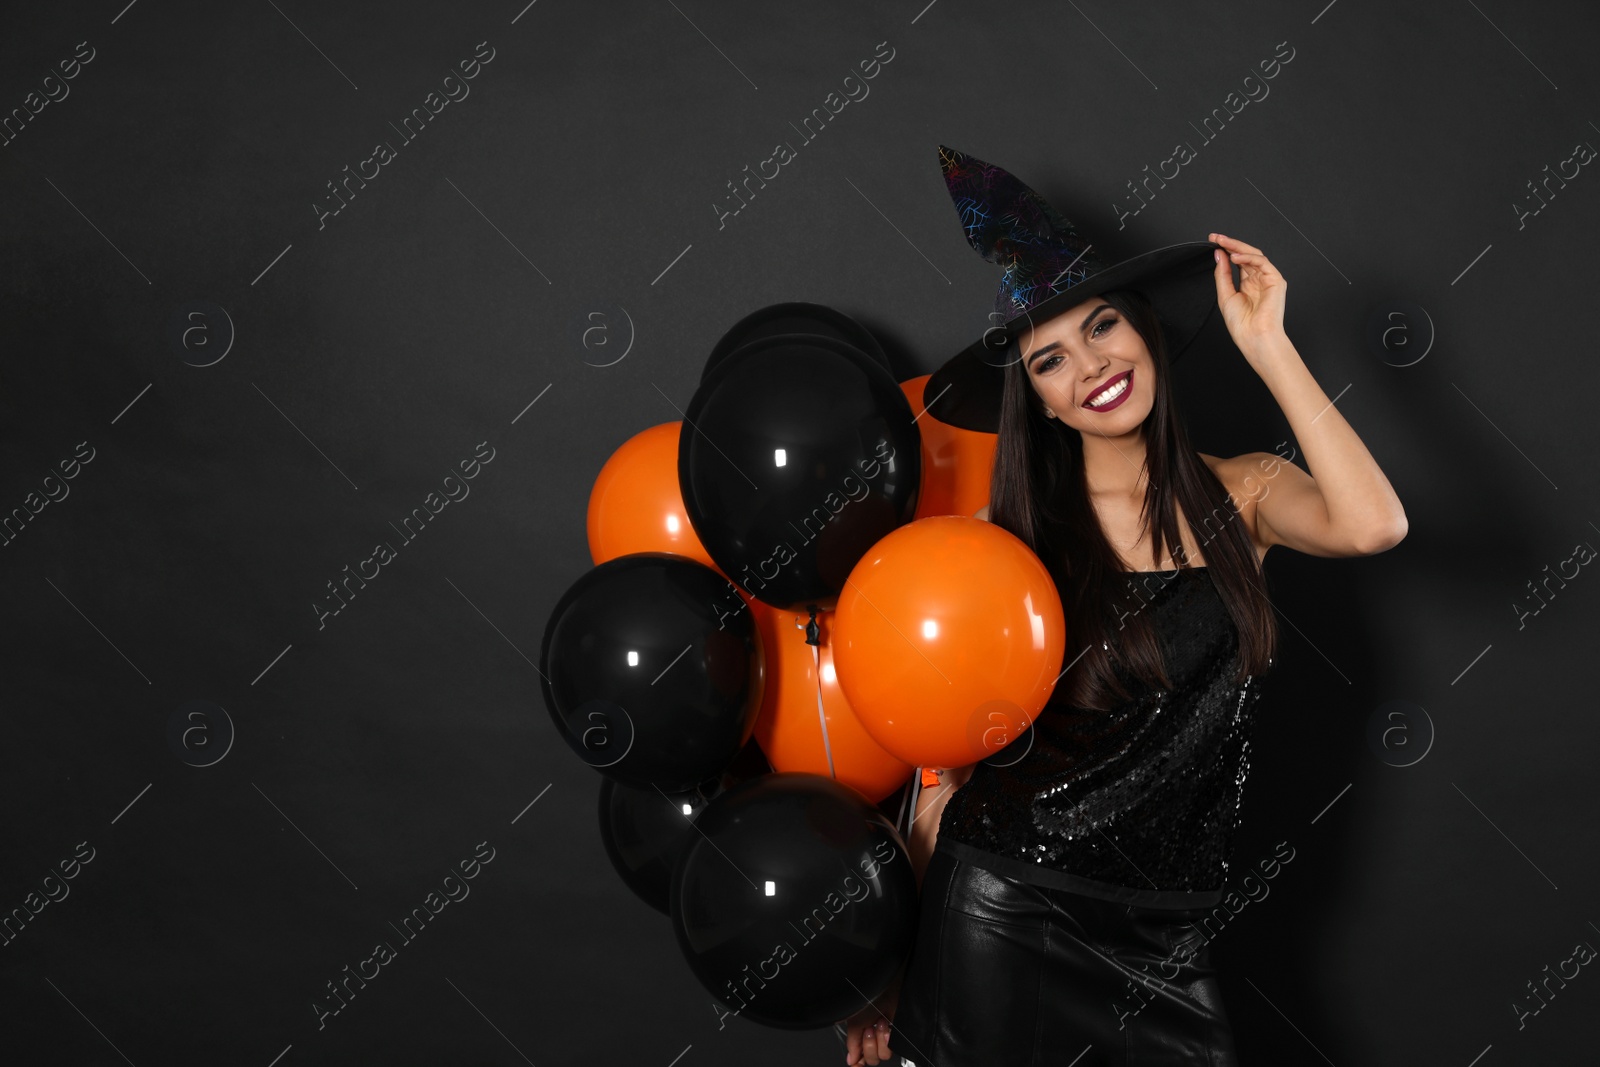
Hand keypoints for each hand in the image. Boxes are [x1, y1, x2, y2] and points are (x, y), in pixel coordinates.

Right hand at [842, 973, 900, 1065]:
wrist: (884, 988)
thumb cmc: (868, 996)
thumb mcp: (853, 1022)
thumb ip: (852, 1043)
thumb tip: (851, 1059)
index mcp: (858, 1035)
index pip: (858, 1057)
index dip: (857, 1063)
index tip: (856, 1064)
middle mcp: (871, 1037)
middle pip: (870, 1060)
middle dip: (869, 1046)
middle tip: (869, 1030)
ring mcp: (885, 1037)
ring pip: (882, 1056)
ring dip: (879, 1040)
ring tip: (879, 1023)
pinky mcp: (897, 1034)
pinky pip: (893, 1048)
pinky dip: (888, 1038)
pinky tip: (886, 1025)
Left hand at [1208, 232, 1286, 354]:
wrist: (1253, 337)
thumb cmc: (1241, 324)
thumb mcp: (1225, 295)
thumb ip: (1222, 274)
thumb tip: (1220, 255)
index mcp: (1248, 285)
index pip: (1237, 262)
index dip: (1226, 250)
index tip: (1213, 242)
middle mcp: (1258, 280)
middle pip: (1245, 255)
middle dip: (1230, 244)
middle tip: (1216, 238)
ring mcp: (1268, 279)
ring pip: (1254, 255)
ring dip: (1238, 247)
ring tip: (1223, 242)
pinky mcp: (1275, 280)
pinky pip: (1262, 262)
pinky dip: (1249, 257)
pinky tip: (1235, 256)